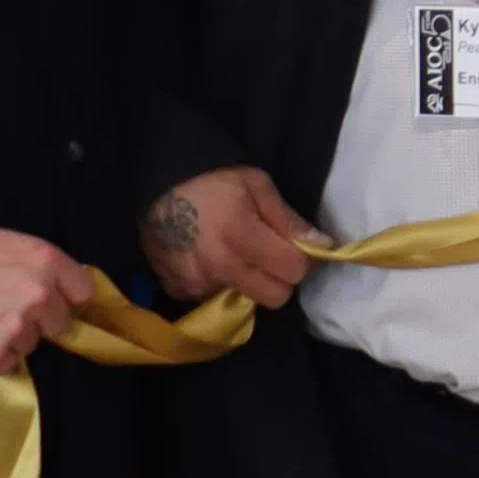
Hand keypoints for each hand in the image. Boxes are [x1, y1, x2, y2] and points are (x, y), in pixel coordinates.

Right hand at [0, 229, 94, 375]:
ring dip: (11, 339)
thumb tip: (61, 289)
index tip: (49, 301)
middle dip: (37, 321)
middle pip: (59, 323)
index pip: (82, 291)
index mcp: (45, 260)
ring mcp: (17, 329)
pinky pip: (6, 365)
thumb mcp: (2, 244)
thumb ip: (37, 265)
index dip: (65, 298)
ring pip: (30, 345)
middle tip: (1, 310)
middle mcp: (39, 296)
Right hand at [141, 165, 319, 309]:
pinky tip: (212, 258)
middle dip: (282, 278)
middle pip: (275, 297)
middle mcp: (219, 267)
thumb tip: (321, 245)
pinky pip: (213, 297)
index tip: (305, 250)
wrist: (157, 183)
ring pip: (245, 298)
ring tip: (237, 252)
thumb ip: (288, 220)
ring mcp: (196, 283)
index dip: (307, 261)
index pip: (294, 272)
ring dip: (250, 281)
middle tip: (274, 255)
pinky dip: (219, 282)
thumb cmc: (212, 179)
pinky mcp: (177, 289)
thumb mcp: (257, 186)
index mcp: (242, 238)